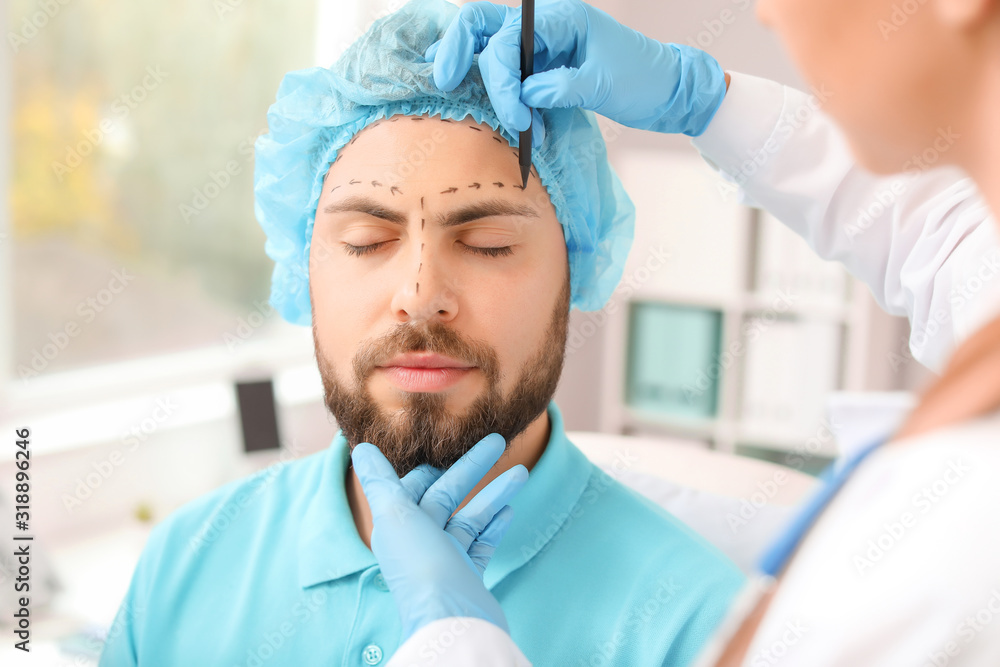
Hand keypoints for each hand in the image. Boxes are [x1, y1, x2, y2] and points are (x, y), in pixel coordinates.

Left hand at [351, 433, 527, 640]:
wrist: (452, 623)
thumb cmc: (421, 567)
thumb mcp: (395, 515)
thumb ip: (379, 481)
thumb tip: (358, 447)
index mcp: (399, 525)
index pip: (415, 485)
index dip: (433, 464)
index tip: (454, 442)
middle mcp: (420, 542)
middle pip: (448, 495)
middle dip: (473, 468)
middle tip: (499, 442)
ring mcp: (445, 560)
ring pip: (471, 516)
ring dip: (494, 493)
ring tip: (522, 473)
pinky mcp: (468, 577)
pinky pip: (481, 544)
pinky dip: (494, 525)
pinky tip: (509, 509)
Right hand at [425, 0, 727, 141]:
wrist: (668, 91)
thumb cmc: (643, 79)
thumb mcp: (603, 84)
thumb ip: (561, 87)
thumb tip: (525, 95)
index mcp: (559, 16)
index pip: (505, 36)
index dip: (498, 77)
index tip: (514, 118)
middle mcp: (544, 24)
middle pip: (482, 28)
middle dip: (463, 56)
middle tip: (453, 88)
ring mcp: (541, 45)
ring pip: (492, 54)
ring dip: (493, 88)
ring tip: (521, 127)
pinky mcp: (544, 67)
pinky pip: (512, 77)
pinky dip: (510, 99)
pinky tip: (524, 124)